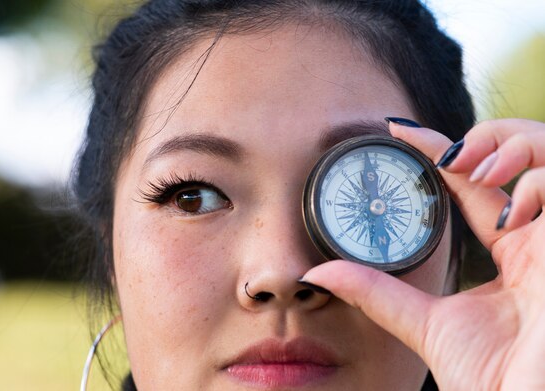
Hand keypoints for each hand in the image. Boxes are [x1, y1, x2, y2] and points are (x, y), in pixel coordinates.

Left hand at [302, 119, 544, 389]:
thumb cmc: (496, 381)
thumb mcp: (426, 325)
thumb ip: (377, 293)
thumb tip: (318, 272)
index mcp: (512, 255)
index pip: (475, 187)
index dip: (441, 153)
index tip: (397, 129)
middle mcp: (540, 239)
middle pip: (522, 155)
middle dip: (489, 136)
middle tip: (447, 152)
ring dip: (512, 144)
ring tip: (472, 168)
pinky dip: (539, 178)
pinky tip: (511, 209)